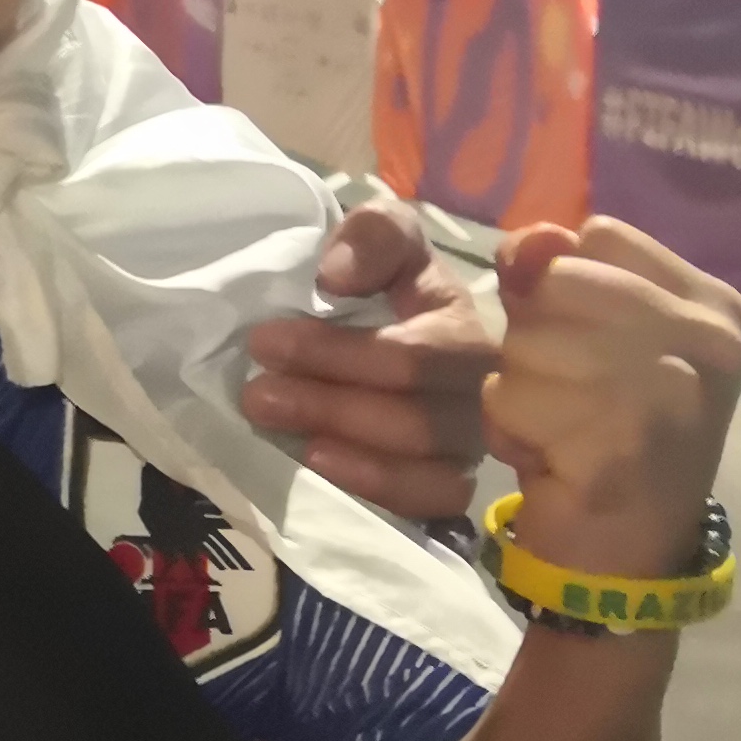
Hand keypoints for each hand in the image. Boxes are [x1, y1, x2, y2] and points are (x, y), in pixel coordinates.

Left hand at [242, 198, 493, 521]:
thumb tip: (336, 276)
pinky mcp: (454, 483)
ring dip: (352, 458)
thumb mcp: (384, 237)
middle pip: (417, 419)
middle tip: (257, 397)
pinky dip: (379, 492)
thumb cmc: (385, 281)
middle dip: (330, 406)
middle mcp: (483, 393)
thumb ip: (372, 237)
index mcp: (465, 326)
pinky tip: (326, 471)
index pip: (412, 355)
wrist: (385, 323)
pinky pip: (431, 504)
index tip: (263, 342)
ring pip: (430, 470)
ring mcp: (472, 444)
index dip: (335, 353)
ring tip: (292, 442)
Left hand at [484, 218, 740, 579]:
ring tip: (562, 429)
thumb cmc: (605, 433)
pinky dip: (509, 430)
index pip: (601, 234)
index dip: (560, 279)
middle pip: (556, 281)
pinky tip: (551, 460)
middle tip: (569, 397)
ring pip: (525, 340)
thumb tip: (526, 241)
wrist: (627, 560)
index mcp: (716, 306)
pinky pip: (509, 398)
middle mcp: (708, 341)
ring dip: (518, 388)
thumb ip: (556, 274)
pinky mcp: (619, 445)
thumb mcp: (592, 335)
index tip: (586, 339)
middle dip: (535, 339)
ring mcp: (671, 392)